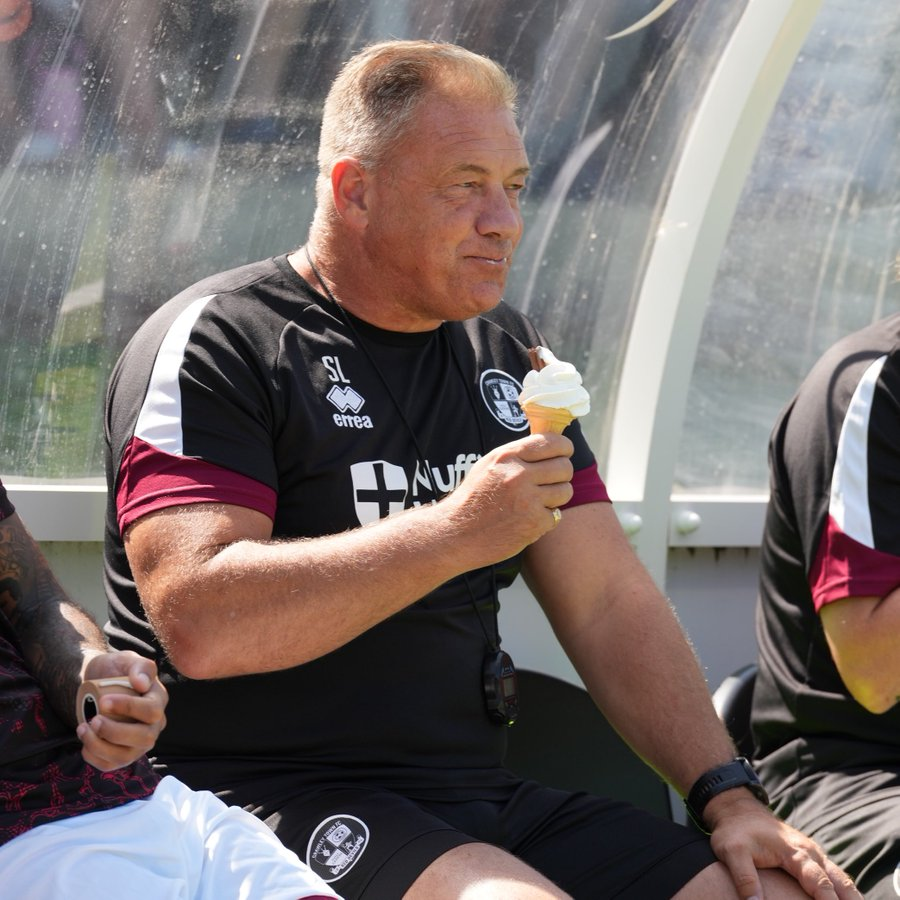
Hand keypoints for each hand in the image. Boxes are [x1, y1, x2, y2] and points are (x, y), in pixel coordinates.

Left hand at [76, 650, 167, 771]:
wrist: (96, 684)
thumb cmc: (114, 671)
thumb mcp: (126, 660)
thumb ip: (139, 666)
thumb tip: (142, 684)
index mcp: (159, 700)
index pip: (152, 711)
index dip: (128, 708)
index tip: (103, 701)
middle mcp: (154, 725)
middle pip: (145, 738)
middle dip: (115, 732)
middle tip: (93, 719)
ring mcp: (139, 743)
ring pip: (127, 755)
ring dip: (101, 746)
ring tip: (83, 729)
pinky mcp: (122, 755)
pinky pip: (111, 764)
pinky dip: (94, 757)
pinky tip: (84, 741)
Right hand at [441, 432, 573, 563]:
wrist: (456, 534)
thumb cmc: (472, 499)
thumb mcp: (488, 466)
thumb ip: (516, 455)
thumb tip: (547, 445)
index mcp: (507, 456)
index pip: (552, 442)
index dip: (564, 448)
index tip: (564, 454)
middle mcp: (519, 475)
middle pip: (564, 467)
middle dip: (561, 475)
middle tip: (550, 482)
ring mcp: (527, 499)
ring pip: (565, 491)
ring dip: (556, 497)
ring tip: (537, 502)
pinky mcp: (533, 523)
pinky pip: (555, 515)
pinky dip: (544, 520)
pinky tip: (527, 520)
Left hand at [705, 790, 861, 898]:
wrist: (737, 809)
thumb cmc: (735, 831)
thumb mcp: (732, 851)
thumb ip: (745, 878)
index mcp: (796, 851)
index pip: (820, 882)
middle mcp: (811, 852)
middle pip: (840, 882)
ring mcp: (813, 854)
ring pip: (841, 878)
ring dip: (852, 896)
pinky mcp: (810, 858)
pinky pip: (834, 876)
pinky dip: (844, 891)